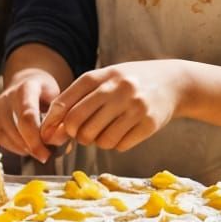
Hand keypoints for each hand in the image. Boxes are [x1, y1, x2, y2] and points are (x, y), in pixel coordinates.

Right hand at [0, 69, 61, 163]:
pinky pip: (1, 144)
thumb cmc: (44, 93)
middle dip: (33, 148)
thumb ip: (59, 118)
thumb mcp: (57, 97)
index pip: (27, 116)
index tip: (46, 155)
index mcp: (26, 88)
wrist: (24, 83)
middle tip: (46, 153)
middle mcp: (6, 97)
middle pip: (16, 131)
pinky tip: (25, 142)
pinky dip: (15, 148)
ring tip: (37, 144)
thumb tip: (58, 140)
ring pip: (9, 140)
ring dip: (26, 149)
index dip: (36, 140)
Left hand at [41, 61, 188, 153]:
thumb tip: (52, 131)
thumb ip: (78, 100)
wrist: (172, 82)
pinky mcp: (149, 123)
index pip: (65, 103)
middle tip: (82, 134)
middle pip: (79, 124)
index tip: (48, 134)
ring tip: (106, 130)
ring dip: (98, 141)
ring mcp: (134, 106)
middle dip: (75, 135)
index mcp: (100, 76)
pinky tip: (123, 132)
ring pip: (100, 140)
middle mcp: (116, 89)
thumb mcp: (104, 80)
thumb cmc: (129, 82)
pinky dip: (116, 144)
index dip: (53, 123)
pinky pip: (120, 145)